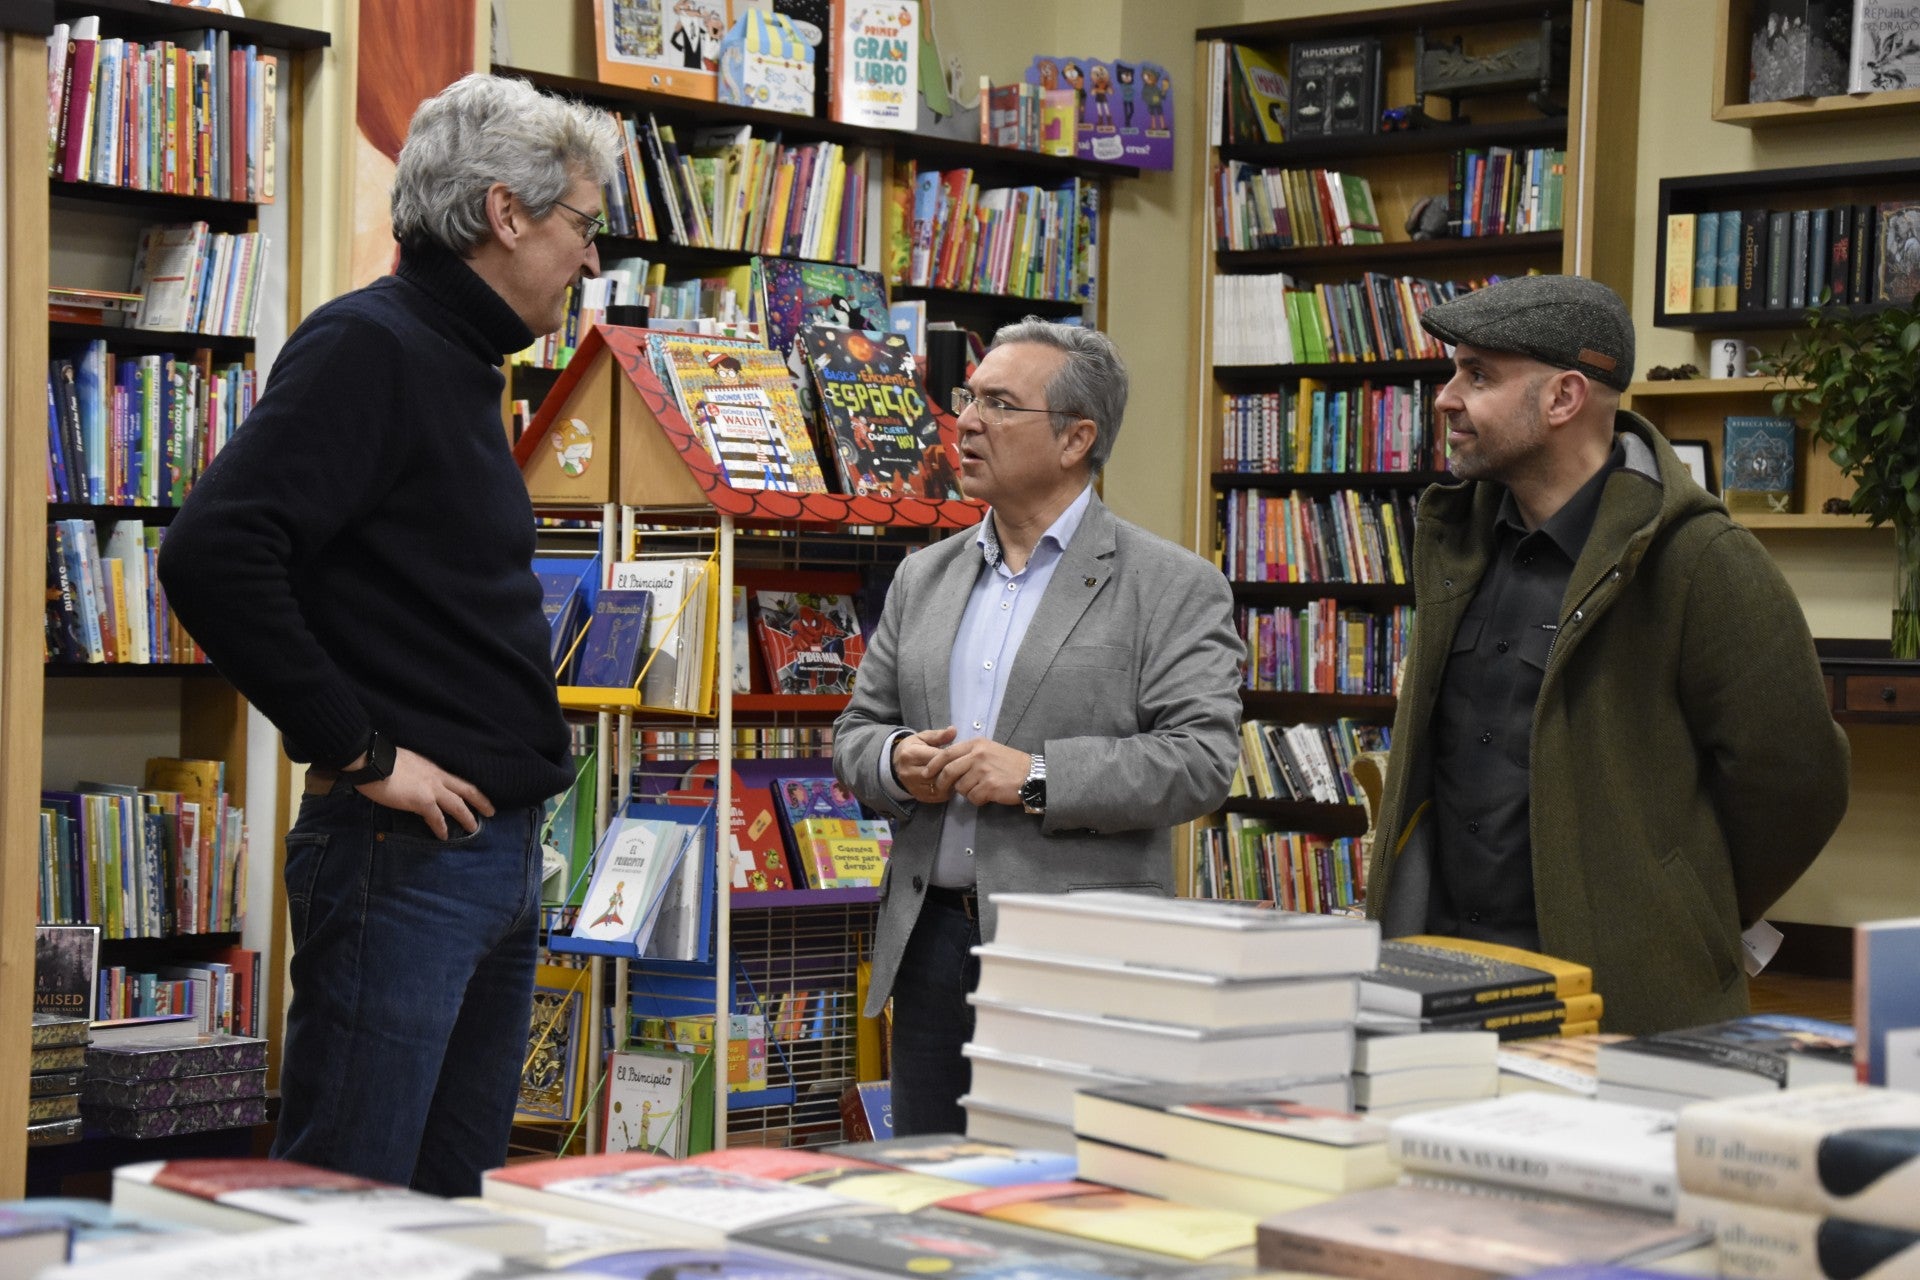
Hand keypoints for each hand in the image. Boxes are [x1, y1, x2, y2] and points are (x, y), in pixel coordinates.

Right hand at [355, 746, 495, 838]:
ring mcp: (431, 788)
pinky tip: (444, 836)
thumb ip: (415, 773)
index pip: (456, 779)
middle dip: (481, 801)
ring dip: (467, 817)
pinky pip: (436, 817)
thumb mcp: (406, 763)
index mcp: (432, 767)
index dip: (468, 788)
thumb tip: (413, 782)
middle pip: (467, 789)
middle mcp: (437, 777)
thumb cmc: (382, 760)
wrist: (372, 760)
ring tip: (474, 828)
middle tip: (491, 811)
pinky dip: (441, 828)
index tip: (478, 795)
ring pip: (458, 805)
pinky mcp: (422, 800)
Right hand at [892, 726, 958, 803]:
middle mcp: (909, 773)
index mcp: (910, 755)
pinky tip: (952, 782)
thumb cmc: (913, 748)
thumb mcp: (923, 737)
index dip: (952, 757)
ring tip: (959, 774)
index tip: (962, 754)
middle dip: (953, 770)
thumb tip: (953, 730)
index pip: (936, 758)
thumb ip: (939, 735)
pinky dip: (948, 790)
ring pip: (940, 787)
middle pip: (938, 774)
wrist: (896, 764)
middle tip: (964, 765)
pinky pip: (938, 796)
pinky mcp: (919, 796)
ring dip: (952, 781)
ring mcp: (913, 787)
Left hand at [929, 738, 1031, 808]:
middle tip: (941, 789)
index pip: (947, 753)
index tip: (926, 773)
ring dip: (966, 792)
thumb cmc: (1010, 763)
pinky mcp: (989, 786)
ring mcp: (983, 771)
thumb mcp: (989, 749)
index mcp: (976, 745)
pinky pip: (973, 798)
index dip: (933, 764)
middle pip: (949, 771)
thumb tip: (948, 763)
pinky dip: (978, 800)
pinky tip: (988, 795)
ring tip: (980, 789)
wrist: (1032, 775)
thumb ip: (970, 753)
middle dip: (942, 782)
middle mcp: (978, 755)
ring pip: (961, 787)